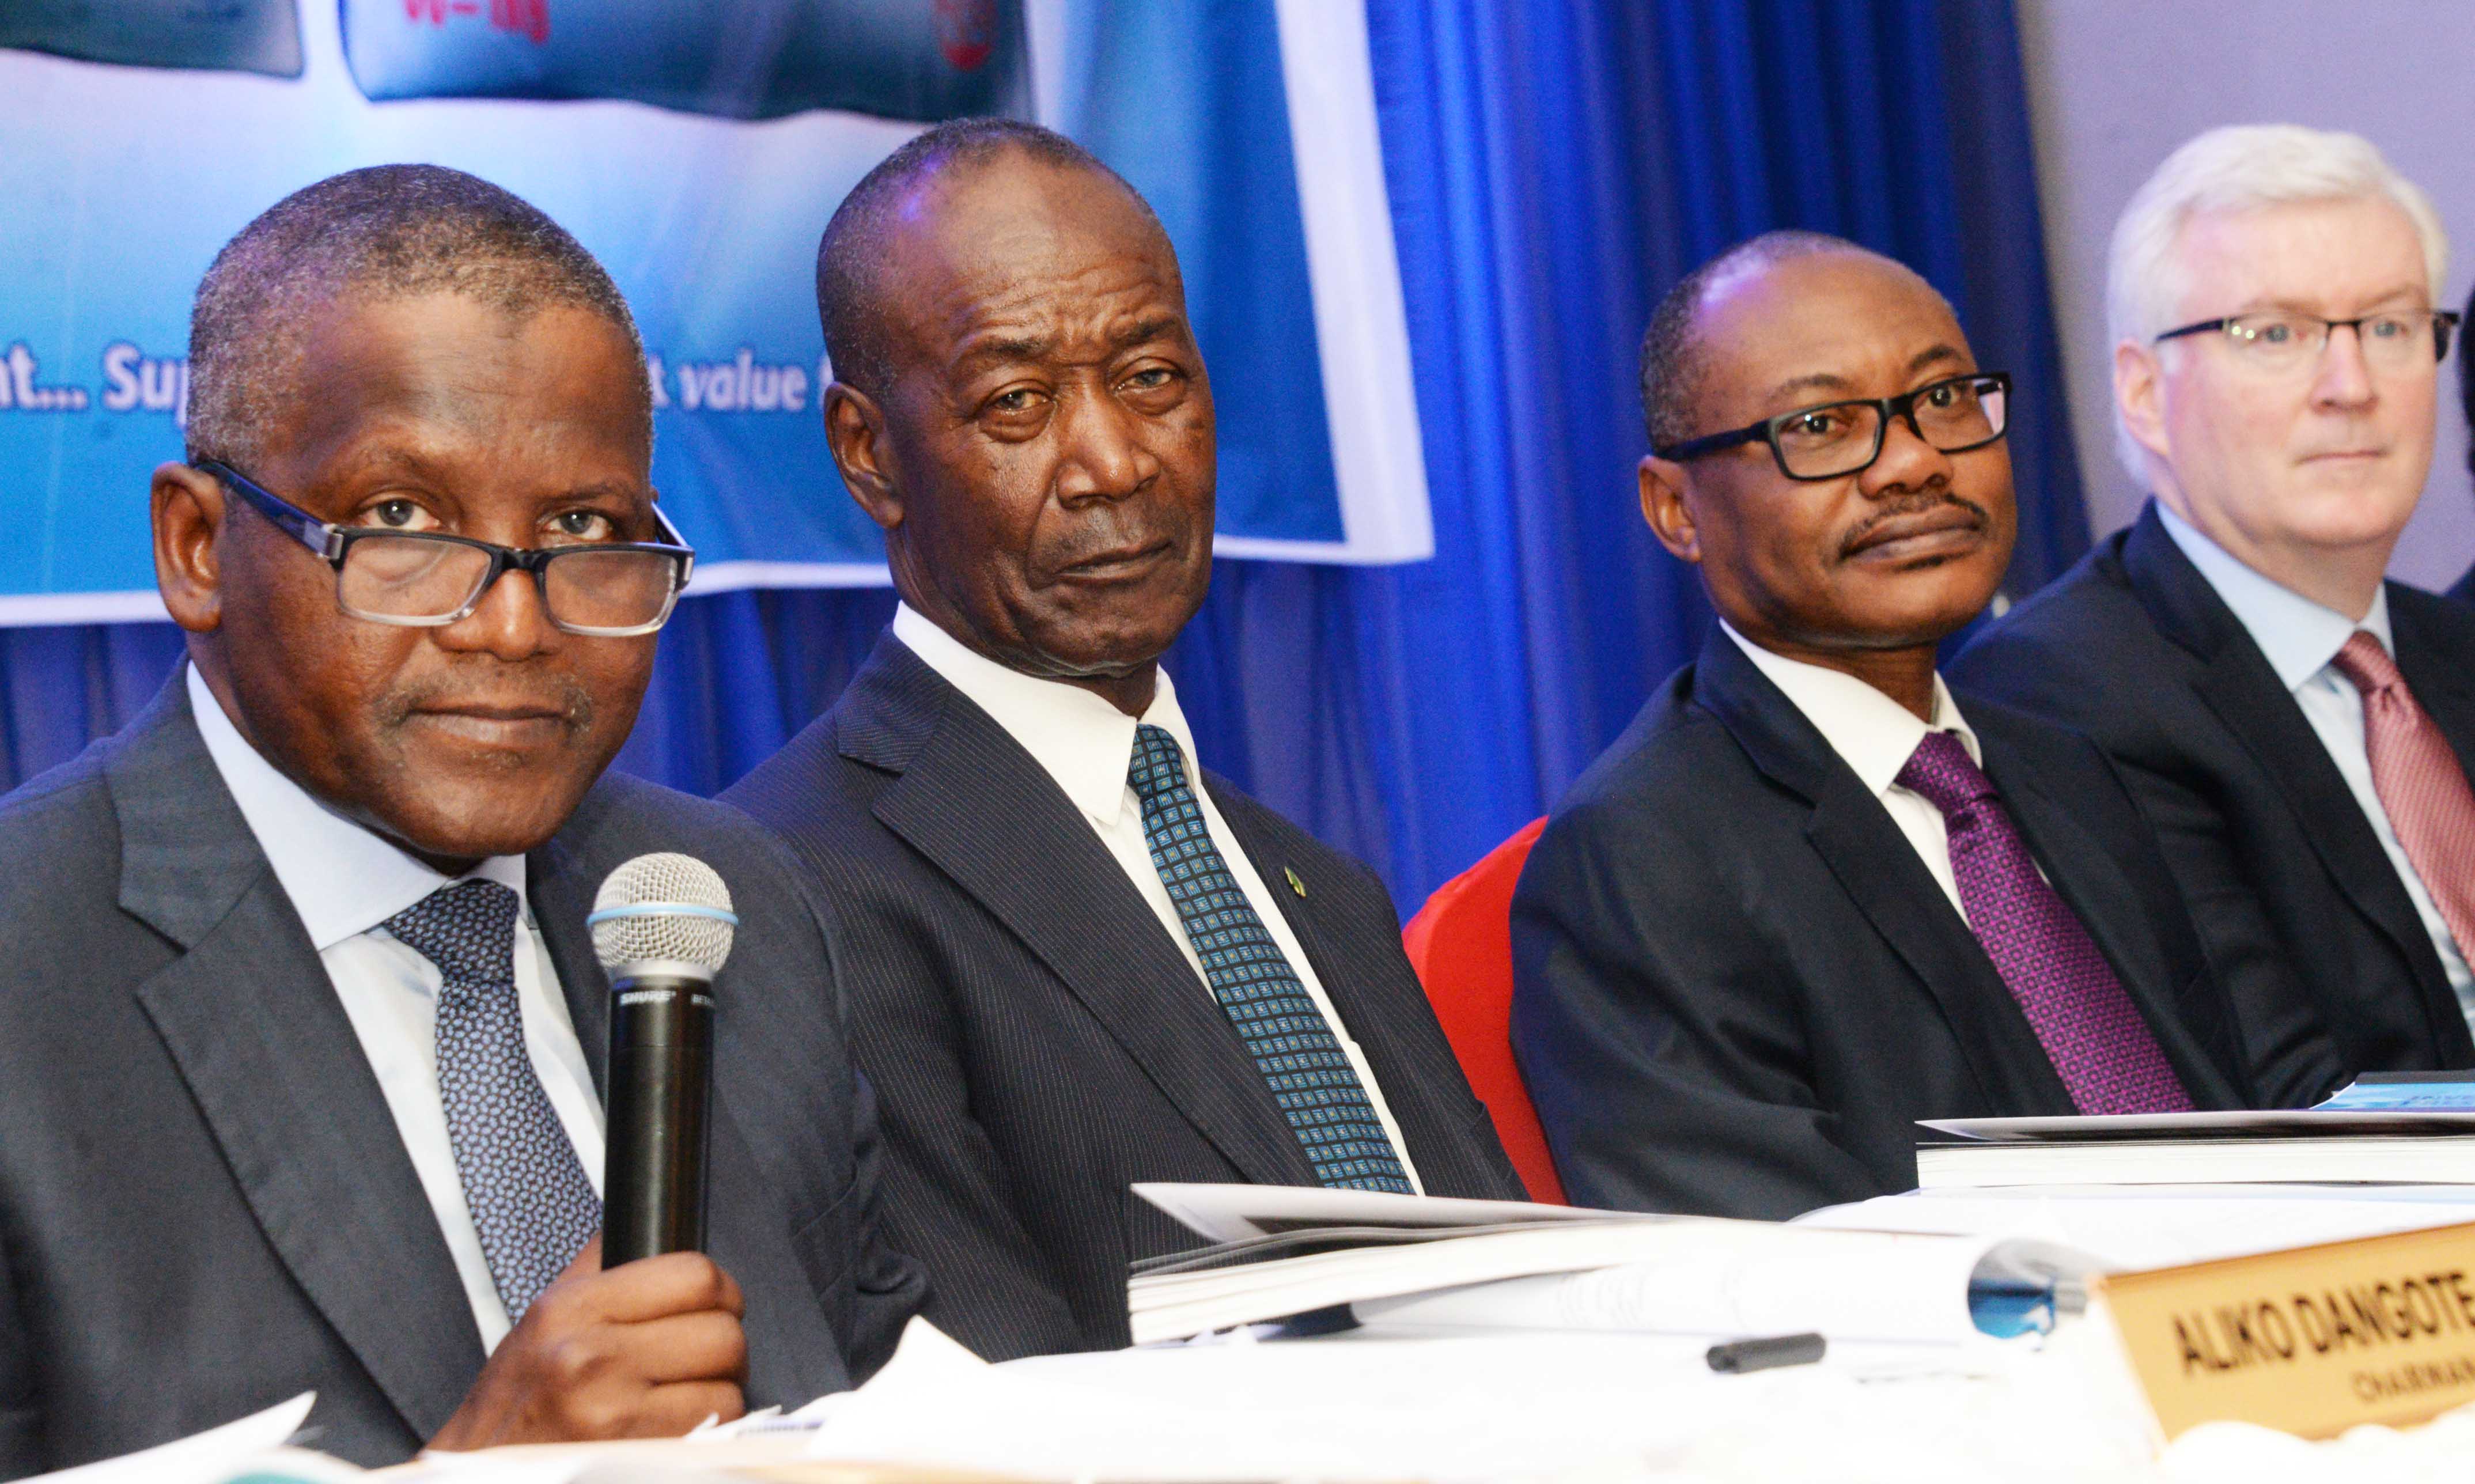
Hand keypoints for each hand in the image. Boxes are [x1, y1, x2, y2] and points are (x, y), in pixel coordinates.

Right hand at [428, 1236, 748, 1450]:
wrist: (480, 1476)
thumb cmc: (513, 1406)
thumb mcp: (540, 1322)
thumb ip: (597, 1268)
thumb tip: (646, 1222)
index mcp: (570, 1310)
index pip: (694, 1276)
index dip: (720, 1290)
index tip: (715, 1303)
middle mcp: (589, 1359)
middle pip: (722, 1334)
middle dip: (723, 1347)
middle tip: (700, 1357)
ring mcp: (611, 1415)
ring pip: (728, 1389)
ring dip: (718, 1394)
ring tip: (682, 1396)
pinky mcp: (632, 1458)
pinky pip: (713, 1434)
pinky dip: (706, 1433)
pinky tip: (672, 1428)